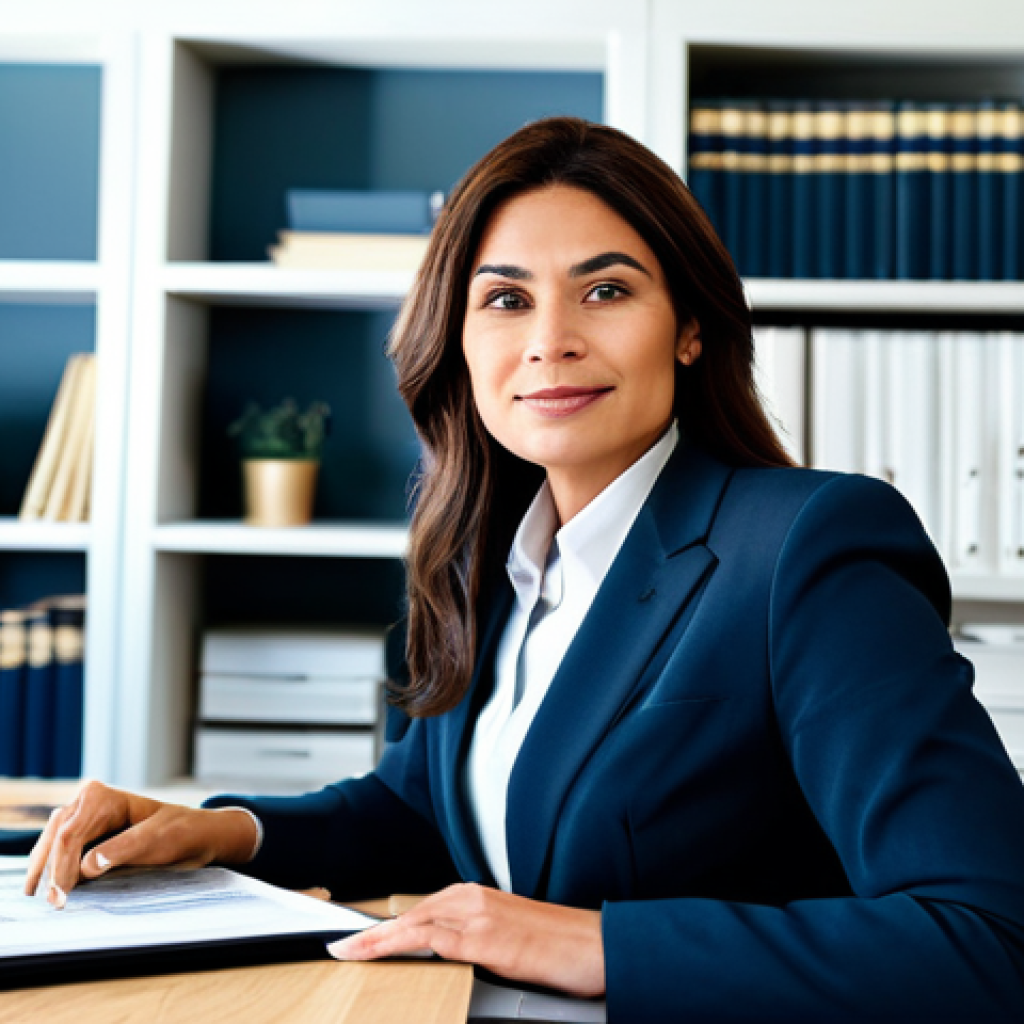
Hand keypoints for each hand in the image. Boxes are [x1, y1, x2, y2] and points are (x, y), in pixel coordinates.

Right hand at [23, 780, 259, 907]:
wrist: (195, 835)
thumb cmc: (179, 832)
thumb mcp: (156, 840)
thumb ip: (121, 850)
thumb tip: (86, 866)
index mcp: (103, 798)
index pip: (71, 834)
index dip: (62, 866)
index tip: (62, 896)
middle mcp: (88, 803)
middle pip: (56, 838)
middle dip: (50, 871)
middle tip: (53, 903)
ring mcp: (84, 818)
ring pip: (52, 844)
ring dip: (46, 871)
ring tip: (44, 898)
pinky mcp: (86, 835)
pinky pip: (59, 851)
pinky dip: (52, 869)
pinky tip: (47, 888)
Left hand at [329, 883, 604, 997]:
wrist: (596, 946)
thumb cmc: (558, 948)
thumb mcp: (509, 942)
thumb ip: (475, 942)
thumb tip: (446, 957)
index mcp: (479, 897)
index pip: (421, 911)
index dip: (386, 925)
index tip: (357, 937)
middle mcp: (474, 899)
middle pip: (411, 914)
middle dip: (373, 931)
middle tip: (339, 946)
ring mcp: (479, 915)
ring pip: (414, 922)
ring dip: (377, 938)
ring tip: (347, 950)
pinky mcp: (487, 937)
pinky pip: (432, 939)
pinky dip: (400, 944)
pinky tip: (379, 953)